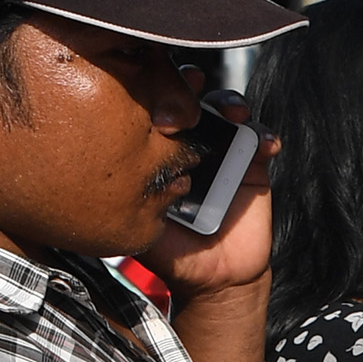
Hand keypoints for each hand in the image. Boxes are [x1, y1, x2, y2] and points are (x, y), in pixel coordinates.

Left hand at [140, 97, 276, 297]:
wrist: (213, 278)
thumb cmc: (172, 250)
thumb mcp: (139, 216)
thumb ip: (125, 190)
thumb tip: (96, 161)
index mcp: (161, 150)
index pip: (156, 108)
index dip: (155, 87)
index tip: (152, 82)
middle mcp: (191, 144)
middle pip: (192, 97)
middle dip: (191, 83)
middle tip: (190, 83)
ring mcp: (224, 152)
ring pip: (228, 110)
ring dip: (232, 103)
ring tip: (232, 113)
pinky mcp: (253, 166)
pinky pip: (262, 141)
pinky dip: (265, 136)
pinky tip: (266, 144)